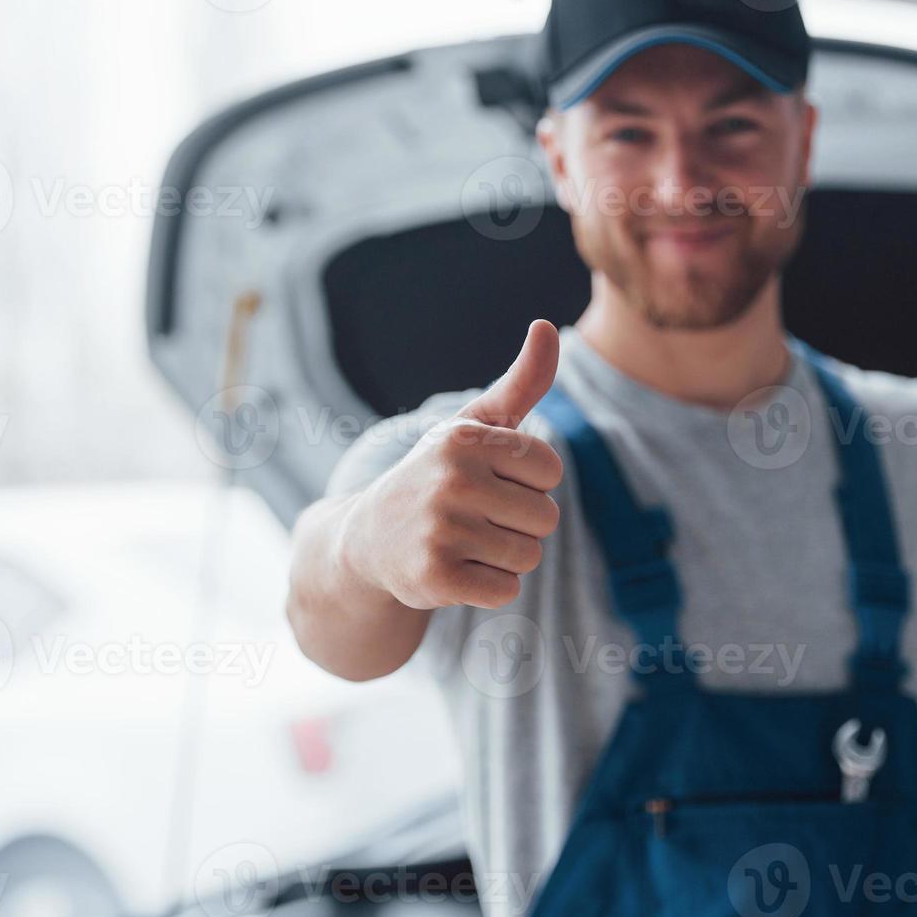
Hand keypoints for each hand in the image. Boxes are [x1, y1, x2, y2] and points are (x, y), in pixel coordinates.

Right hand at [343, 320, 563, 609]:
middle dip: (519, 525)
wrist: (367, 540)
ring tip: (464, 543)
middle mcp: (450, 480)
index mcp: (464, 440)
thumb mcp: (474, 428)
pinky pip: (506, 591)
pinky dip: (489, 588)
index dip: (529, 484)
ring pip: (528, 556)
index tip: (490, 482)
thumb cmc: (438, 477)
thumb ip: (520, 383)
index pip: (550, 470)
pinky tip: (456, 571)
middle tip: (473, 519)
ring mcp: (440, 530)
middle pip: (546, 518)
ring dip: (505, 558)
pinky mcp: (434, 577)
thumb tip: (546, 326)